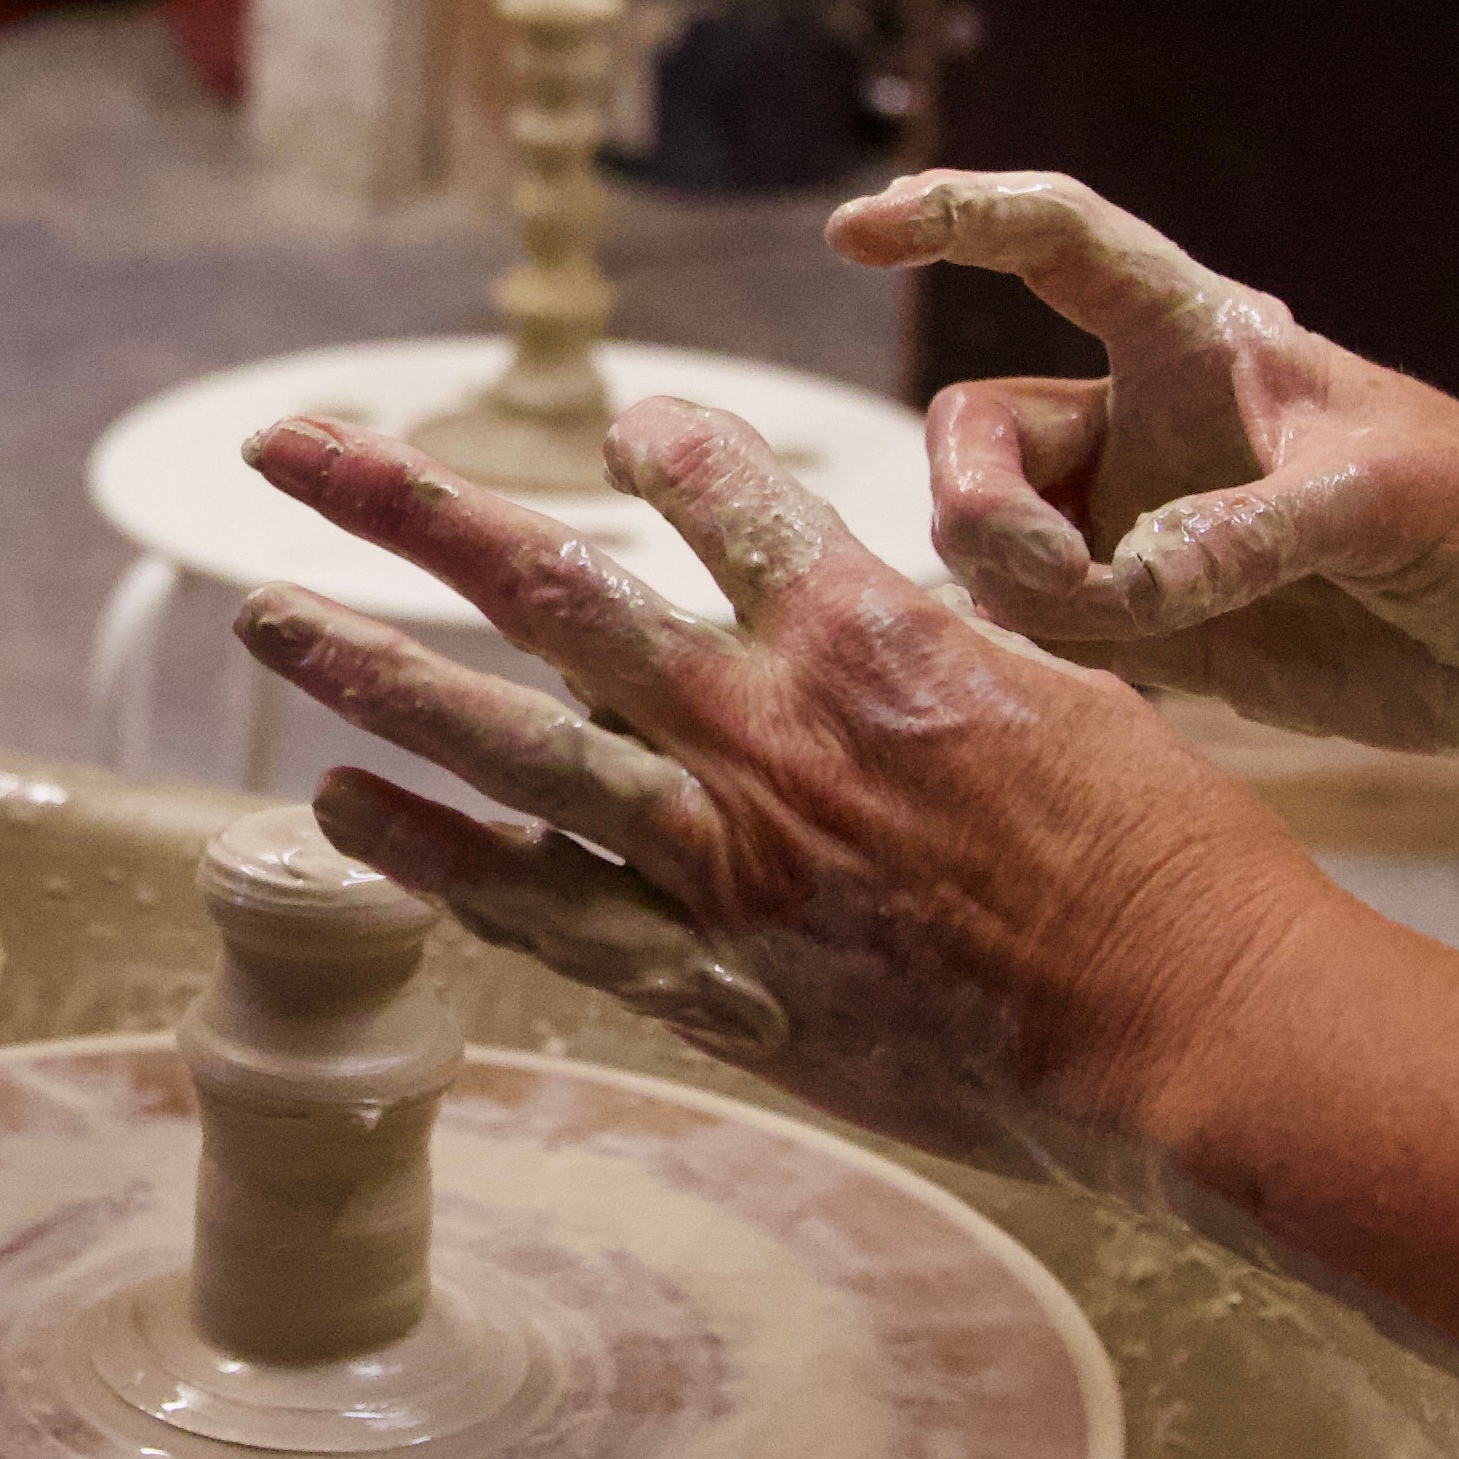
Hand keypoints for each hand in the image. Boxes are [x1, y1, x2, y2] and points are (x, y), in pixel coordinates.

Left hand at [229, 400, 1323, 1183]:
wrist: (1192, 1027)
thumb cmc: (1163, 862)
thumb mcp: (1062, 694)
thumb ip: (931, 654)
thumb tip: (853, 622)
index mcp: (864, 630)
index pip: (719, 488)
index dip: (661, 446)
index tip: (622, 431)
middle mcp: (764, 723)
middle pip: (547, 584)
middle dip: (405, 503)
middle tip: (288, 443)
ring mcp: (722, 854)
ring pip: (503, 741)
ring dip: (370, 671)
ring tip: (265, 617)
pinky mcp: (709, 979)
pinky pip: (533, 905)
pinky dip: (429, 857)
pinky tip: (343, 811)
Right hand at [835, 172, 1458, 756]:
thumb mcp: (1386, 504)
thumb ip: (1251, 535)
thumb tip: (1129, 583)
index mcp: (1201, 347)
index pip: (1055, 243)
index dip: (953, 216)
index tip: (854, 233)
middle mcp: (1146, 429)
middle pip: (976, 432)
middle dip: (975, 499)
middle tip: (1050, 578)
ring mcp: (1140, 530)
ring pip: (989, 538)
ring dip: (1012, 585)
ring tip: (1116, 630)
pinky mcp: (1156, 631)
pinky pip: (1038, 631)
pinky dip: (1037, 652)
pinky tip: (1108, 670)